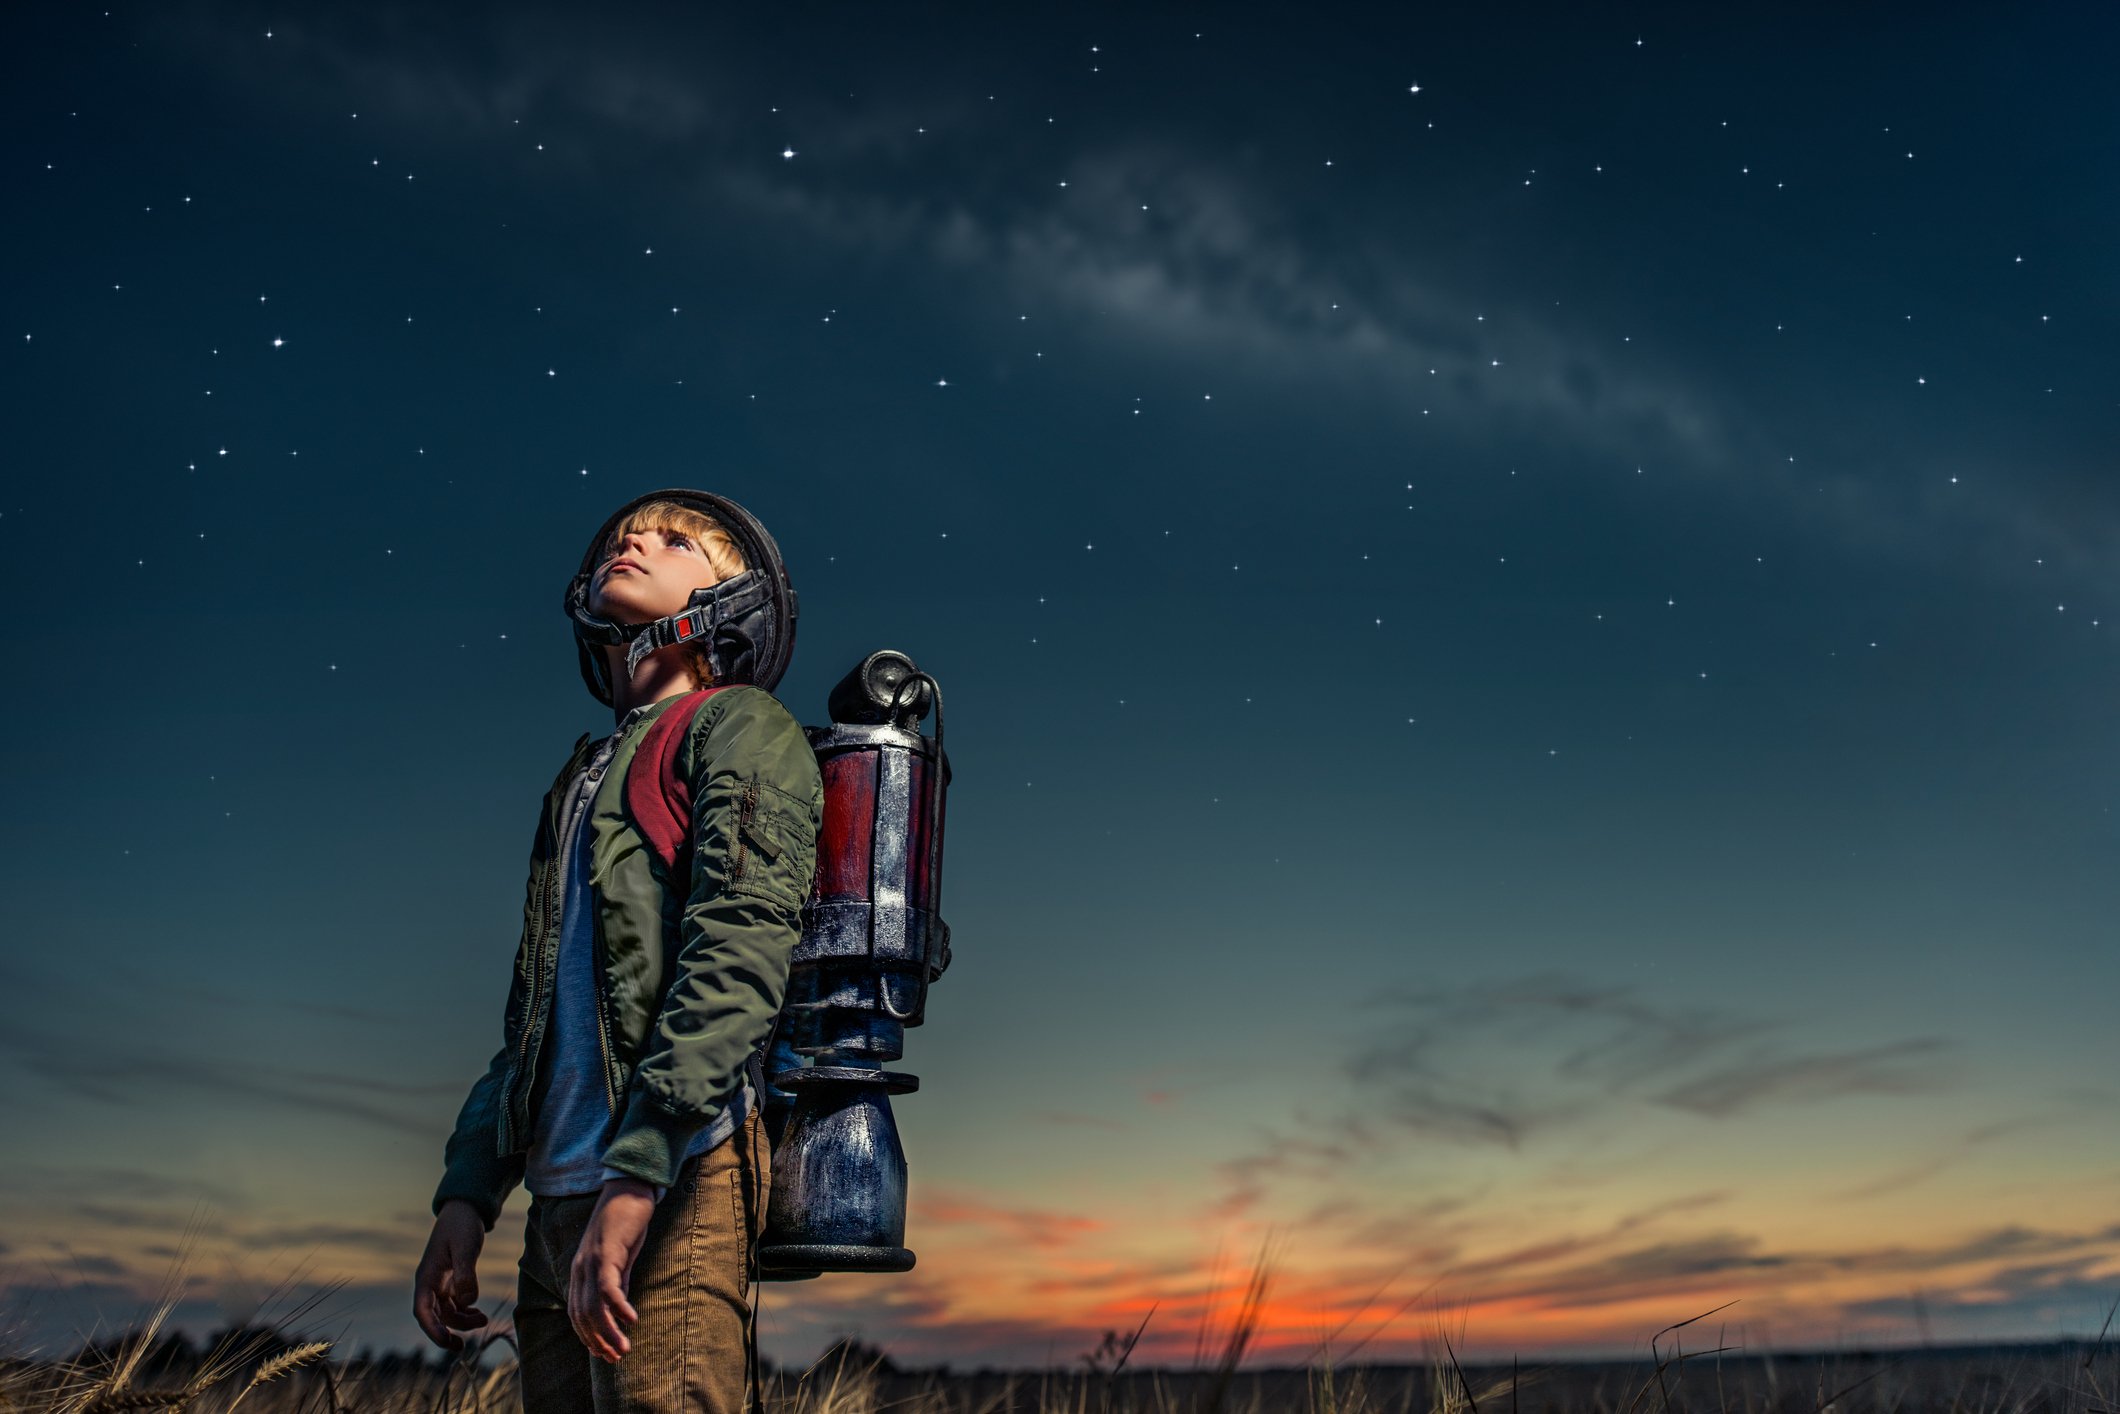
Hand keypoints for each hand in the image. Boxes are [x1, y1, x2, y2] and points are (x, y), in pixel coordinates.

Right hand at [413, 1201, 488, 1351]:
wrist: (465, 1210)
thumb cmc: (462, 1226)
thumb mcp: (465, 1247)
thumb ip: (466, 1274)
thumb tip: (468, 1302)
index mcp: (426, 1277)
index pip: (423, 1310)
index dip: (432, 1328)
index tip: (446, 1341)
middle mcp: (429, 1284)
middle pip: (431, 1317)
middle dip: (444, 1334)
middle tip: (460, 1349)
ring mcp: (439, 1284)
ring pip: (445, 1313)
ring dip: (461, 1322)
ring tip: (483, 1320)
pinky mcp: (450, 1282)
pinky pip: (454, 1305)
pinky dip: (465, 1313)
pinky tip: (479, 1314)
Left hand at [568, 1177, 657, 1362]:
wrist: (628, 1189)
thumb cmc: (625, 1222)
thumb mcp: (619, 1257)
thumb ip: (616, 1281)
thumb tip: (618, 1309)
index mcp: (580, 1272)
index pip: (577, 1315)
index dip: (589, 1337)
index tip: (605, 1354)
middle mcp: (580, 1270)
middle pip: (582, 1316)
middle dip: (598, 1341)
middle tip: (616, 1358)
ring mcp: (591, 1261)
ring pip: (593, 1307)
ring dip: (608, 1332)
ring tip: (624, 1349)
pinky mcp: (607, 1253)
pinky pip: (608, 1287)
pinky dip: (618, 1307)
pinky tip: (631, 1320)